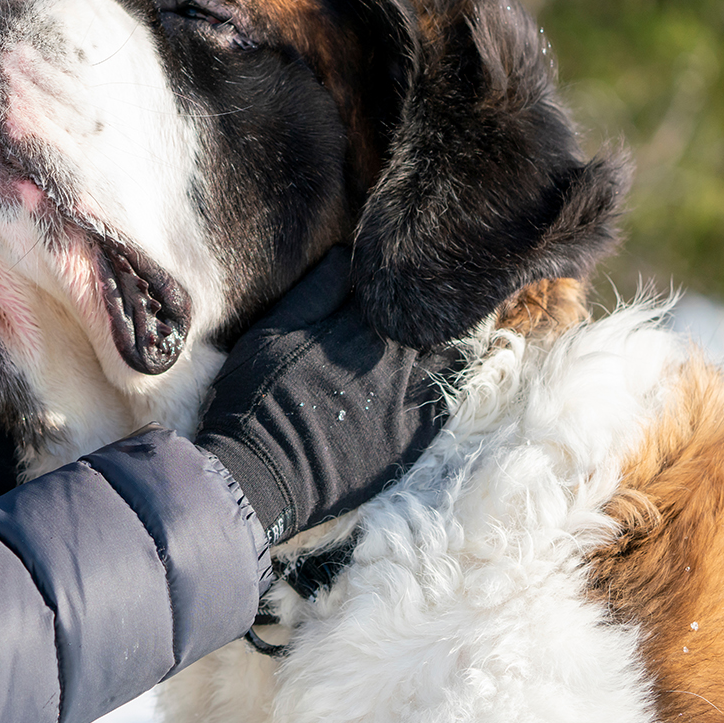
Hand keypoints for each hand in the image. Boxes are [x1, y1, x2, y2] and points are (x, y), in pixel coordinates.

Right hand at [193, 246, 461, 543]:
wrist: (264, 470)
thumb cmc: (257, 397)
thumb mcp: (270, 331)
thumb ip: (314, 291)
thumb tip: (347, 252)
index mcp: (358, 324)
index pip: (397, 283)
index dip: (406, 270)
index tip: (416, 258)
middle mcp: (392, 355)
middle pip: (431, 315)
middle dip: (438, 296)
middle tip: (449, 279)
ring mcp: (408, 395)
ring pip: (451, 350)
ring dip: (456, 332)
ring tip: (460, 318)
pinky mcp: (415, 432)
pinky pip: (452, 394)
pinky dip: (460, 372)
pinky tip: (466, 361)